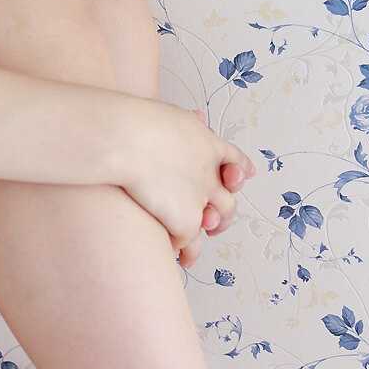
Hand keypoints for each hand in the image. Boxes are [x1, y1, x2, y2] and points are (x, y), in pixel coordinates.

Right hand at [113, 98, 254, 265]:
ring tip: (193, 249)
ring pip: (215, 221)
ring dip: (205, 232)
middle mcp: (210, 173)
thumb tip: (197, 117)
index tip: (243, 175)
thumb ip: (187, 124)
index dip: (239, 171)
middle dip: (222, 213)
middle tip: (212, 222)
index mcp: (208, 145)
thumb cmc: (135, 123)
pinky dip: (180, 248)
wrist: (124, 140)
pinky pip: (188, 242)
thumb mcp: (171, 115)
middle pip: (229, 198)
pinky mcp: (186, 220)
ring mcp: (201, 198)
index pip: (234, 159)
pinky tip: (171, 253)